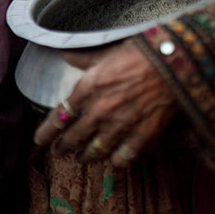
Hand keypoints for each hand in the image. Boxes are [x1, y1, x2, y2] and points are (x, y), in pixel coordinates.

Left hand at [34, 39, 177, 167]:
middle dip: (63, 147)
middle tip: (58, 152)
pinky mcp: (143, 135)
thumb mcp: (104, 52)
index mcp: (86, 89)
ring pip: (96, 151)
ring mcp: (120, 125)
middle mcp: (99, 111)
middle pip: (73, 138)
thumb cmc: (138, 53)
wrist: (174, 62)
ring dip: (86, 157)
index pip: (59, 117)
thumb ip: (81, 58)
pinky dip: (115, 162)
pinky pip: (123, 157)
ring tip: (81, 159)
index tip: (40, 140)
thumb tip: (63, 54)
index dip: (47, 132)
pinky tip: (112, 162)